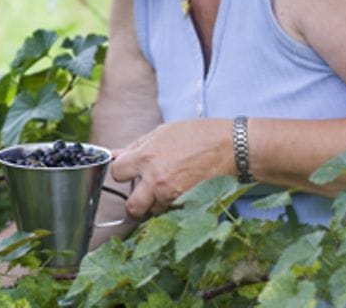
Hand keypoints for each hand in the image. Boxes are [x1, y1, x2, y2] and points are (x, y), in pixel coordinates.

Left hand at [110, 119, 232, 217]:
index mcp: (146, 157)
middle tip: (143, 194)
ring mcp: (171, 195)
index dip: (122, 172)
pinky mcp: (187, 205)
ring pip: (153, 211)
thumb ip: (136, 146)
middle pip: (131, 207)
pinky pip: (171, 212)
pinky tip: (182, 191)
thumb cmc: (197, 136)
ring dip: (157, 204)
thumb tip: (114, 154)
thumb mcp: (162, 132)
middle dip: (135, 202)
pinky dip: (173, 206)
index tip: (129, 171)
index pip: (116, 173)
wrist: (230, 148)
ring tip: (170, 188)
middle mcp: (155, 180)